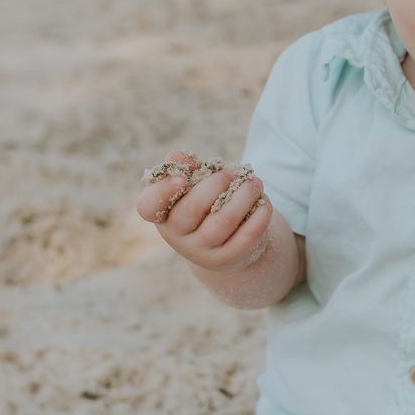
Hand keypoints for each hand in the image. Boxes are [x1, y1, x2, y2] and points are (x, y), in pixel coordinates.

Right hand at [136, 151, 271, 273]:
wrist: (224, 243)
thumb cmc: (204, 206)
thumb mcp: (192, 189)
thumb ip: (186, 170)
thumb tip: (177, 156)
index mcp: (162, 215)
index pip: (149, 207)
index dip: (162, 191)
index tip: (181, 177)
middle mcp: (177, 236)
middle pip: (191, 210)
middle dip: (215, 185)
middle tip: (232, 173)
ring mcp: (202, 251)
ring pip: (223, 221)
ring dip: (243, 196)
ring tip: (255, 183)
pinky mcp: (228, 258)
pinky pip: (247, 235)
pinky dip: (259, 215)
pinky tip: (265, 201)